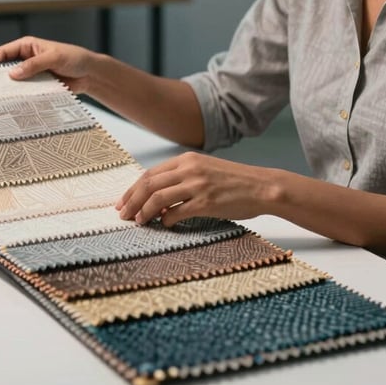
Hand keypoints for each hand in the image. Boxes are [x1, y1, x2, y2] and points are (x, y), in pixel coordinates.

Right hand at [0, 36, 95, 93]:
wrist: (89, 74)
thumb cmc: (75, 58)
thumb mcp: (54, 58)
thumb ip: (34, 64)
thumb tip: (13, 73)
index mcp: (28, 47)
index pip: (4, 52)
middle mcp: (27, 60)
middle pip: (7, 70)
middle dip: (4, 79)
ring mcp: (32, 74)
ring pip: (16, 83)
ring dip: (15, 90)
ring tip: (10, 98)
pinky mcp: (38, 87)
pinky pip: (27, 93)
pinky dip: (25, 97)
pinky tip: (23, 103)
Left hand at [116, 152, 274, 226]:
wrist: (262, 186)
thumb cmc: (235, 182)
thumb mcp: (206, 170)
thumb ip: (183, 178)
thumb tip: (158, 200)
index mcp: (187, 159)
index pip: (150, 173)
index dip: (133, 189)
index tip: (123, 202)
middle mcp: (190, 169)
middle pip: (149, 184)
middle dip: (132, 200)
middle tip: (123, 215)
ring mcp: (198, 185)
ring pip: (158, 198)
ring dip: (144, 212)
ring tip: (139, 222)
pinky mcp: (206, 202)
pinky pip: (176, 212)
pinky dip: (166, 220)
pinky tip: (165, 225)